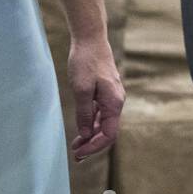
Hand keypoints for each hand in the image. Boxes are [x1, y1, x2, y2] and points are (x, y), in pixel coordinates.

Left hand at [67, 35, 124, 160]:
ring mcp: (111, 96)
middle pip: (107, 131)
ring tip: (76, 146)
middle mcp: (116, 102)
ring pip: (103, 123)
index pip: (108, 135)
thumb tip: (86, 135)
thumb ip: (84, 113)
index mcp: (114, 103)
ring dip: (90, 135)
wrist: (90, 38)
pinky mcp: (105, 91)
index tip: (79, 153)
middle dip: (92, 145)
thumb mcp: (81, 89)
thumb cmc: (85, 61)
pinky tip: (81, 128)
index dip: (94, 147)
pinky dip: (91, 123)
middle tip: (76, 155)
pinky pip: (100, 113)